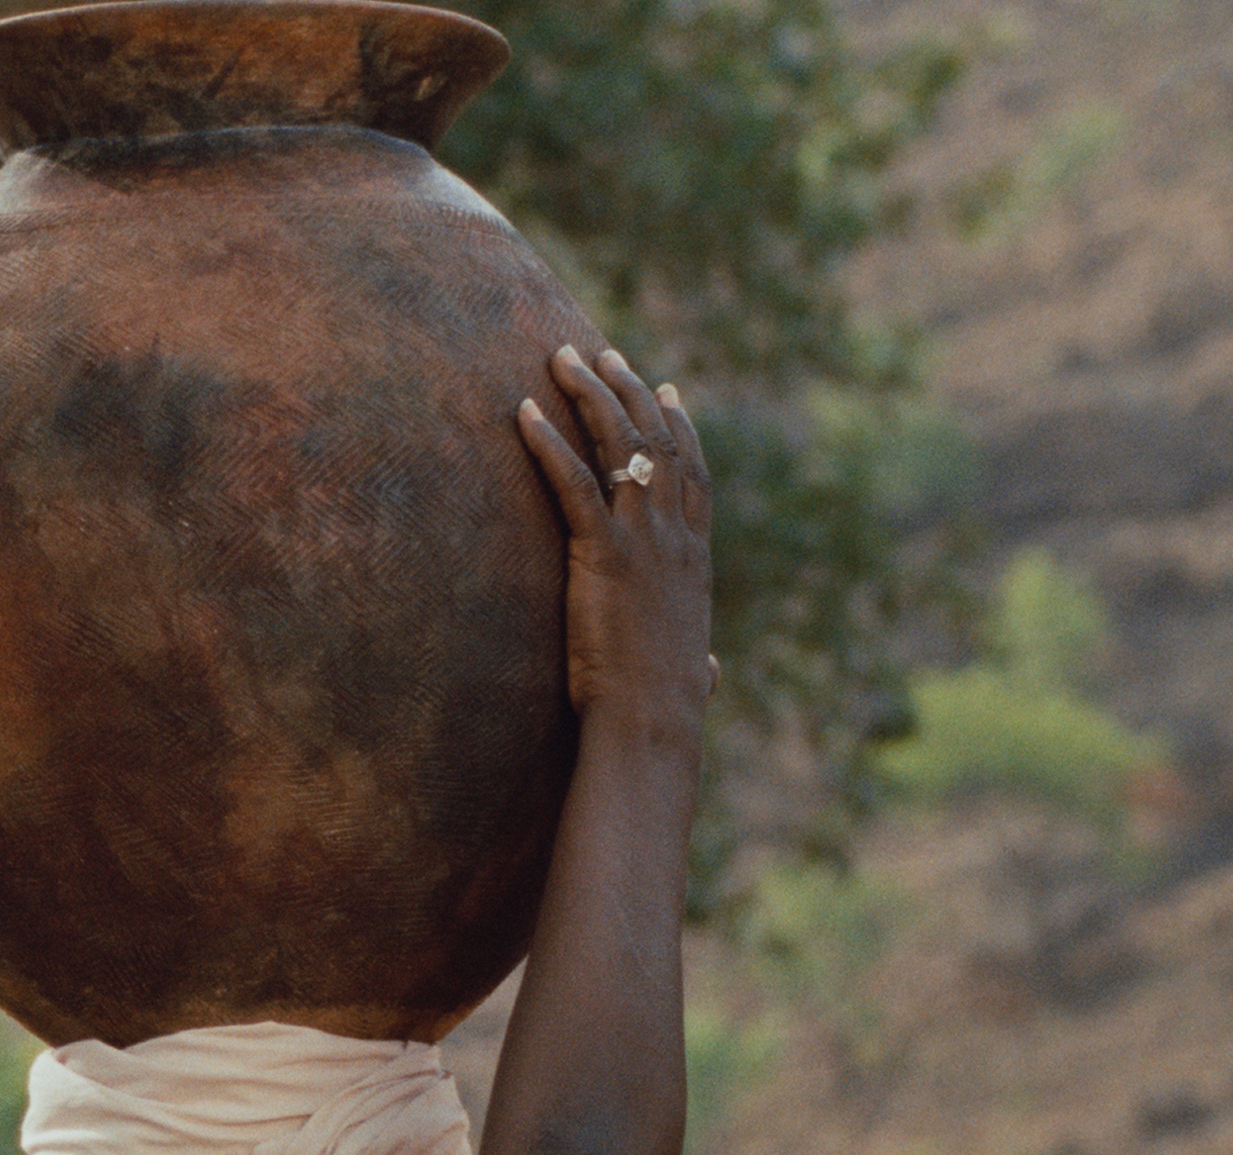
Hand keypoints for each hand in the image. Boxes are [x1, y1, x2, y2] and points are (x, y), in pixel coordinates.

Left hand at [516, 346, 716, 731]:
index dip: (678, 428)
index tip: (664, 390)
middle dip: (626, 391)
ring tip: (560, 358)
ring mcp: (642, 539)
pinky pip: (571, 482)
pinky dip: (546, 443)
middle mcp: (675, 536)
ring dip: (588, 395)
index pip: (693, 474)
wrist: (653, 721)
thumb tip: (710, 672)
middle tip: (599, 354)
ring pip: (617, 445)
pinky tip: (522, 412)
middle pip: (655, 441)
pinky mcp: (603, 553)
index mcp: (695, 558)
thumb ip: (700, 662)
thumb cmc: (666, 708)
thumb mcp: (691, 672)